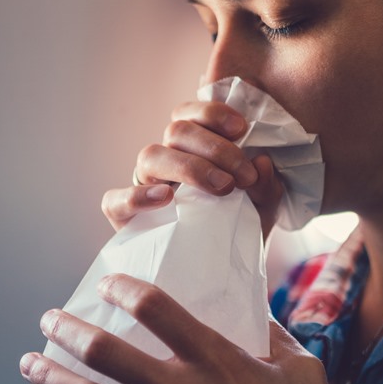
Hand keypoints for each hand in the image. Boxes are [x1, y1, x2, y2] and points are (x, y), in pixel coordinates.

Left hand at [19, 274, 382, 383]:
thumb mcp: (301, 370)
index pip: (155, 308)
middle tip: (48, 320)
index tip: (106, 284)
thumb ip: (271, 335)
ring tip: (30, 366)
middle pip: (105, 352)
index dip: (123, 289)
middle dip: (67, 330)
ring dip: (52, 381)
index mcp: (216, 360)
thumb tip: (253, 310)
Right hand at [102, 101, 283, 237]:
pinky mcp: (124, 216)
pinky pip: (116, 199)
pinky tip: (166, 199)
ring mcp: (143, 185)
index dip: (212, 112)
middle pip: (176, 130)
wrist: (221, 271)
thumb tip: (262, 162)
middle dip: (214, 148)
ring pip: (150, 156)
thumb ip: (266, 185)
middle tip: (243, 176)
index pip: (192, 115)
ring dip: (188, 167)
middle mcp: (166, 159)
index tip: (242, 128)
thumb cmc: (238, 227)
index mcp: (192, 147)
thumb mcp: (262, 207)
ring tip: (222, 188)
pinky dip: (138, 195)